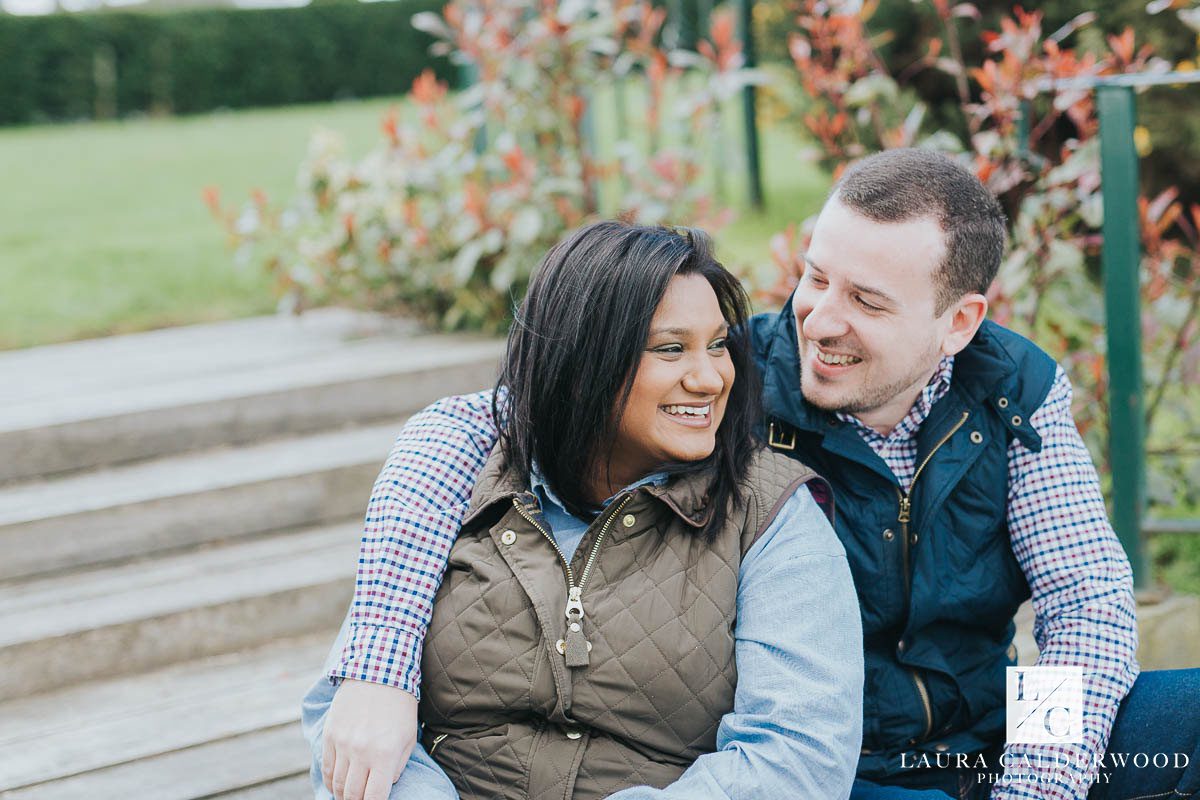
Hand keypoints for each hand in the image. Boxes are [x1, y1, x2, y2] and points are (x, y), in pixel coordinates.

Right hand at [322, 679, 418, 799]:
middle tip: (362, 799)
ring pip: (337, 785)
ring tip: (351, 794)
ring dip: (343, 794)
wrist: (378, 671)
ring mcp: (343, 743)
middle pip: (353, 795)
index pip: (374, 798)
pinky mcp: (330, 734)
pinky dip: (331, 781)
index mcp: (385, 754)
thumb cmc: (400, 706)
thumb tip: (385, 785)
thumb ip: (398, 766)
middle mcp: (361, 752)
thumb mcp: (409, 737)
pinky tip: (337, 784)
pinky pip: (326, 768)